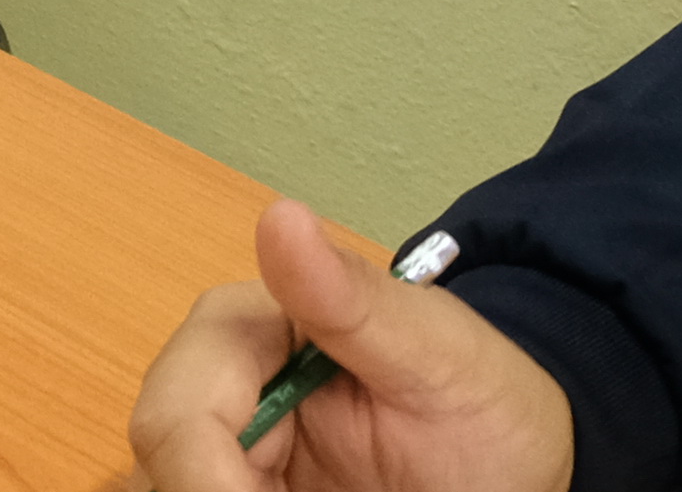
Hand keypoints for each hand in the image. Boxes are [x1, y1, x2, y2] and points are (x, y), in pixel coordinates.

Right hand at [118, 202, 570, 491]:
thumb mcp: (438, 355)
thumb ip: (353, 297)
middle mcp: (213, 387)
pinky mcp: (246, 484)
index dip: (204, 481)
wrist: (517, 458)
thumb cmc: (484, 399)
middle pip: (165, 465)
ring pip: (172, 486)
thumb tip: (280, 216)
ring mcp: (227, 447)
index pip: (178, 417)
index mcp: (240, 333)